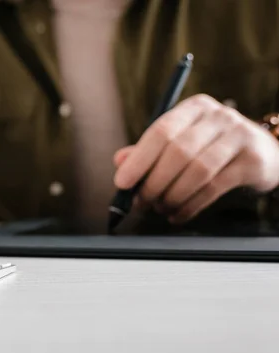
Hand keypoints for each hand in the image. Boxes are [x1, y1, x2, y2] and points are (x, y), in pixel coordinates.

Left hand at [114, 94, 278, 223]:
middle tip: (141, 202)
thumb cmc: (210, 148)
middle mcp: (218, 117)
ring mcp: (238, 137)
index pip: (161, 131)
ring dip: (172, 196)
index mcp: (193, 109)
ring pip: (197, 171)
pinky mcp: (252, 161)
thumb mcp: (179, 142)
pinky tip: (178, 214)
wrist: (262, 153)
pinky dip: (190, 206)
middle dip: (154, 183)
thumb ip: (148, 151)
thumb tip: (119, 161)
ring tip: (160, 208)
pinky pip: (214, 188)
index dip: (139, 159)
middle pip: (178, 152)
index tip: (122, 183)